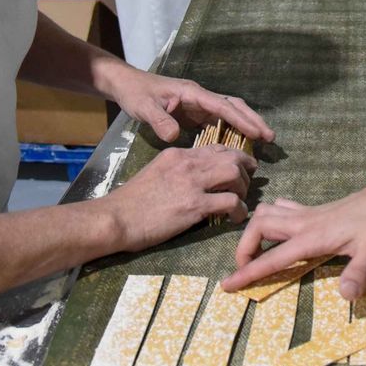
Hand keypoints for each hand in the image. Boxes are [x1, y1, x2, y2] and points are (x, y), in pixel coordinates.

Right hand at [102, 145, 256, 251]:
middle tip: (249, 181)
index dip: (233, 155)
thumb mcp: (155, 173)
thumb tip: (195, 180)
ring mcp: (192, 183)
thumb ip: (176, 171)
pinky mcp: (195, 205)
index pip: (214, 147)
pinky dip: (239, 210)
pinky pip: (230, 201)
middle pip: (230, 156)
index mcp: (177, 154)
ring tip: (241, 200)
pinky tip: (236, 217)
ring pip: (233, 173)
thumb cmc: (130, 202)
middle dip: (245, 168)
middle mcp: (187, 163)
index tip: (240, 167)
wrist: (116, 218)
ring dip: (243, 187)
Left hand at [104, 69, 273, 145]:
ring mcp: (198, 105)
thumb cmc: (136, 94)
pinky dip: (231, 130)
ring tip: (262, 141)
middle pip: (233, 106)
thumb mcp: (144, 108)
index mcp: (193, 93)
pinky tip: (237, 145)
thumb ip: (159, 121)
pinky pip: (218, 121)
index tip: (258, 133)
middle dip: (252, 120)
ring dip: (245, 124)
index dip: (241, 120)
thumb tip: (174, 136)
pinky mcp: (194, 113)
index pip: (223, 106)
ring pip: (229, 112)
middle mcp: (200, 97)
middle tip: (270, 137)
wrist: (127, 86)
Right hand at [221, 182, 365, 299]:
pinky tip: (277, 231)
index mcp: (311, 237)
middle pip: (258, 226)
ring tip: (256, 252)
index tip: (227, 285)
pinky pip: (281, 209)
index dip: (248, 273)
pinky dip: (270, 218)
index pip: (272, 257)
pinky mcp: (313, 211)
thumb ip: (358, 273)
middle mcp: (303, 223)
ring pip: (266, 213)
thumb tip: (345, 297)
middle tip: (245, 270)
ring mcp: (307, 215)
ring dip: (254, 231)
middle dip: (244, 248)